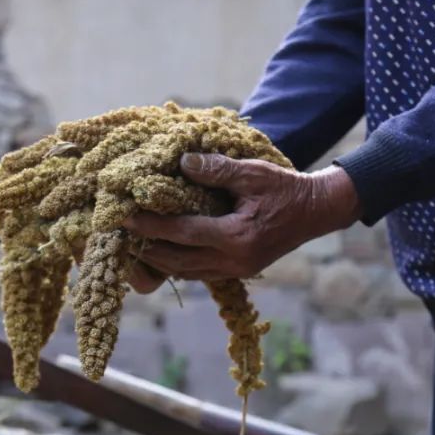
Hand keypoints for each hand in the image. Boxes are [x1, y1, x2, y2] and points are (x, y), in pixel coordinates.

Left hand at [123, 153, 361, 282]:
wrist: (317, 212)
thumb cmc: (286, 188)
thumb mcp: (254, 173)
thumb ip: (217, 169)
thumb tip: (182, 162)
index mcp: (238, 237)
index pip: (183, 233)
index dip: (151, 226)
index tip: (125, 216)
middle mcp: (234, 261)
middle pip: (177, 261)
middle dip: (145, 248)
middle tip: (118, 233)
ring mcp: (236, 271)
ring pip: (185, 272)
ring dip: (157, 260)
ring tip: (131, 243)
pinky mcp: (236, 271)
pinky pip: (197, 272)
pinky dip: (175, 263)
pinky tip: (157, 250)